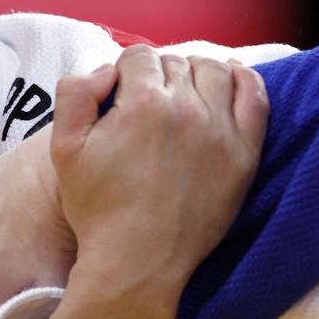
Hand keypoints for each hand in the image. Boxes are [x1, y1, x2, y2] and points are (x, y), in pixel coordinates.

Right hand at [54, 47, 268, 297]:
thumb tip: (106, 70)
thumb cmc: (98, 209)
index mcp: (141, 102)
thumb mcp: (63, 149)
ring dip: (196, 72)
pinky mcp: (244, 155)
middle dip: (158, 76)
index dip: (126, 71)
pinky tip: (231, 78)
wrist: (138, 261)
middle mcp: (186, 109)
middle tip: (148, 103)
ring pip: (214, 71)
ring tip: (184, 91)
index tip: (123, 93)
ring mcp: (220, 131)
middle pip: (175, 63)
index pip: (138, 57)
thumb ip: (74, 93)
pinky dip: (244, 80)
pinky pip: (254, 98)